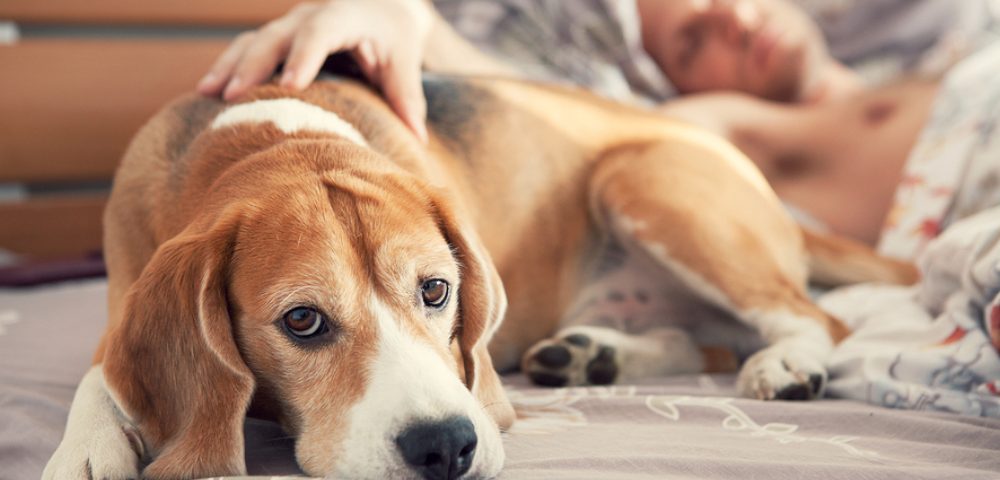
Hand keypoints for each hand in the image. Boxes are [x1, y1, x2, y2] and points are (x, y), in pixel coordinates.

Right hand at [197, 0, 431, 141]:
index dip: (304, 56)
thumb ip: (407, 96)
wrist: (380, 6)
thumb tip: (418, 138)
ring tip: (207, 94)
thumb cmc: (393, 36)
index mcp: (344, 15)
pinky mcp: (277, 38)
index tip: (290, 85)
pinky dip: (226, 67)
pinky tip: (206, 93)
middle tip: (234, 96)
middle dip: (253, 64)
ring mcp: (288, 25)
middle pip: (276, 36)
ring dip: (229, 65)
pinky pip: (246, 48)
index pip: (321, 32)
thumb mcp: (405, 59)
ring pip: (252, 40)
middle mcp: (309, 15)